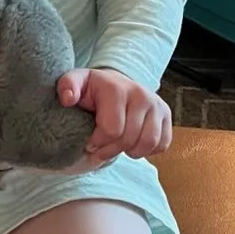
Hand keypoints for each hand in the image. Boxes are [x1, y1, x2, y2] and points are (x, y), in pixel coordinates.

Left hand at [57, 68, 172, 161]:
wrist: (115, 83)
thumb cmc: (93, 89)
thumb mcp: (76, 83)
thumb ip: (67, 86)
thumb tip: (67, 99)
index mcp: (117, 88)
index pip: (112, 130)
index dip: (97, 142)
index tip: (89, 141)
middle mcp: (141, 94)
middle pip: (129, 139)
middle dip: (111, 150)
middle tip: (101, 148)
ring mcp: (157, 104)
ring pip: (148, 143)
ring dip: (130, 150)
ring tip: (117, 143)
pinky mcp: (167, 114)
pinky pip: (161, 144)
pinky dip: (147, 150)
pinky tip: (133, 142)